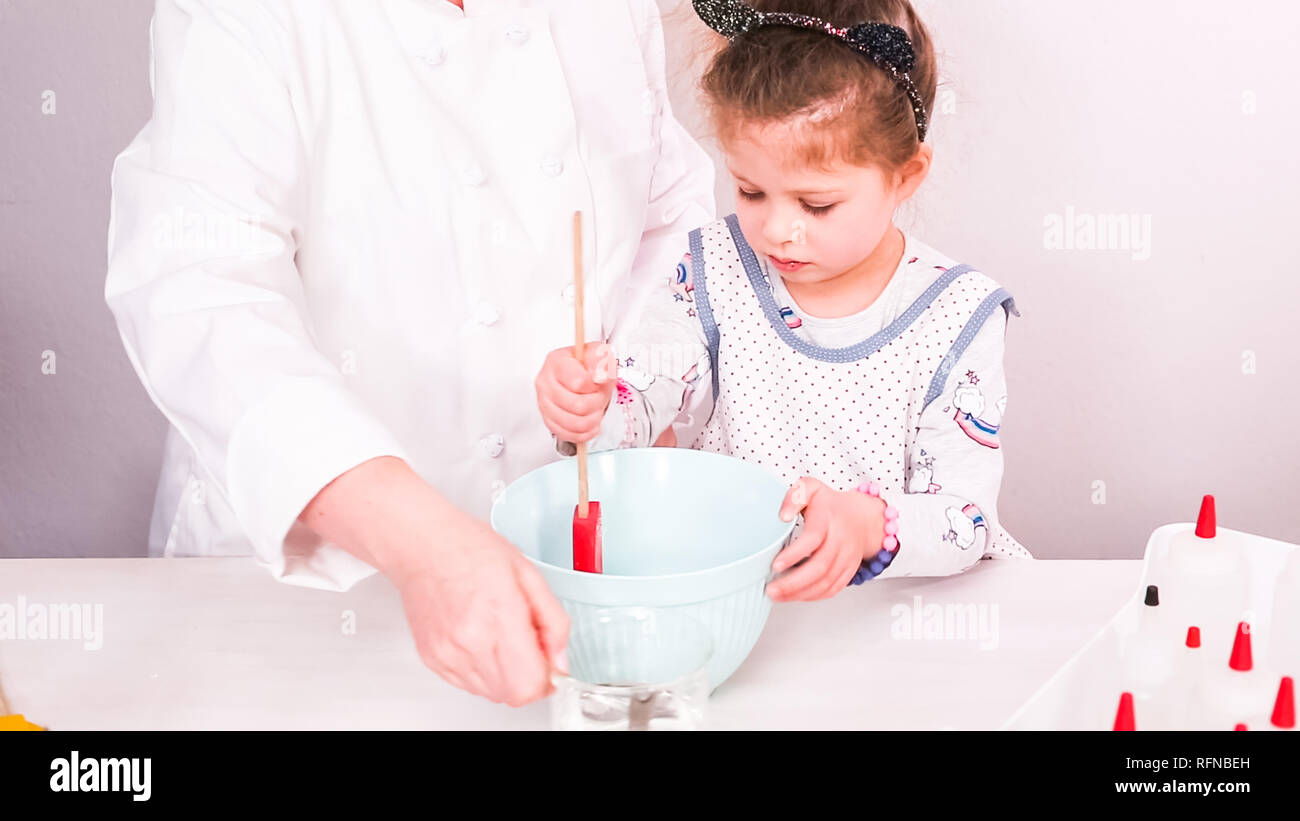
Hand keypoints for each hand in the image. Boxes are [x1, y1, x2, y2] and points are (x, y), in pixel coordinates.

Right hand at [392, 516, 571, 705]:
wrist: (424, 546)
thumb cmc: (471, 550)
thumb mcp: (530, 575)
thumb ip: (554, 622)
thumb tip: (560, 661)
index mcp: (500, 616)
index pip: (530, 684)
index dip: (547, 678)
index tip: (549, 662)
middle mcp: (470, 641)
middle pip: (514, 695)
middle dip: (530, 676)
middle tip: (528, 645)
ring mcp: (448, 654)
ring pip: (492, 694)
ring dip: (506, 675)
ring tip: (501, 637)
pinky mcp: (433, 659)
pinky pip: (469, 685)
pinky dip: (483, 671)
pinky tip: (481, 639)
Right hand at [535, 343, 617, 442]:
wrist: (582, 376)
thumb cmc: (588, 366)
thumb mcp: (600, 354)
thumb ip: (602, 360)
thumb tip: (601, 376)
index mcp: (556, 362)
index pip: (579, 383)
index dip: (595, 385)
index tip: (598, 381)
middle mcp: (545, 383)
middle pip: (578, 406)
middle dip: (597, 402)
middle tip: (599, 395)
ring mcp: (544, 404)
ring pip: (575, 424)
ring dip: (593, 418)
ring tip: (595, 408)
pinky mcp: (549, 421)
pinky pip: (570, 435)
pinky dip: (586, 432)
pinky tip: (590, 420)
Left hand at [767, 477, 885, 601]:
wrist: (863, 517)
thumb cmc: (830, 504)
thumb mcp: (811, 488)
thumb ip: (794, 496)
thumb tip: (783, 516)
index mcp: (829, 519)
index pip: (813, 539)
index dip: (794, 555)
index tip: (776, 565)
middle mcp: (841, 540)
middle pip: (820, 567)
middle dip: (793, 582)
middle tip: (772, 589)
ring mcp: (847, 558)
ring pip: (826, 582)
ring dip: (800, 593)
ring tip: (778, 595)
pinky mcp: (849, 571)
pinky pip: (833, 589)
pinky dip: (814, 596)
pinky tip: (796, 596)